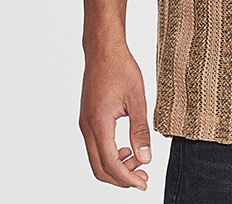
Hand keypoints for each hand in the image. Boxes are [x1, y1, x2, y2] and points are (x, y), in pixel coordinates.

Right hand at [79, 44, 151, 190]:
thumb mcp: (137, 98)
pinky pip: (95, 146)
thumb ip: (140, 130)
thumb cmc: (120, 68)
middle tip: (142, 177)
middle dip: (121, 178)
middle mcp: (87, 127)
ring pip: (96, 158)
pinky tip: (126, 147)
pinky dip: (110, 154)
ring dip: (116, 166)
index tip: (143, 183)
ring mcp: (85, 124)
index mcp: (99, 123)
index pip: (111, 163)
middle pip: (99, 168)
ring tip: (138, 159)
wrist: (103, 49)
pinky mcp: (87, 119)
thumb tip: (146, 157)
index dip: (127, 178)